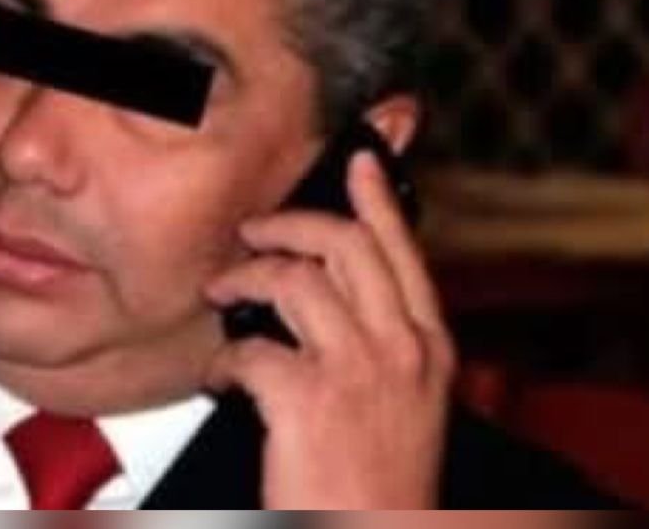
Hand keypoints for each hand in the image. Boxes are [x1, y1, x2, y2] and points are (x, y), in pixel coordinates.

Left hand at [204, 152, 455, 509]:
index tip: (357, 162)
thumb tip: (333, 293)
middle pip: (345, 245)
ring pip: (294, 280)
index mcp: (427, 349)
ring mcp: (356, 373)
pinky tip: (220, 376)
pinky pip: (251, 351)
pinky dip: (223, 360)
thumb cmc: (380, 485)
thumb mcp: (405, 404)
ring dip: (245, 279)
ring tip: (223, 292)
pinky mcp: (307, 401)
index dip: (376, 198)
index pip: (401, 251)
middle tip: (254, 230)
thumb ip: (381, 344)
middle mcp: (398, 351)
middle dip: (289, 223)